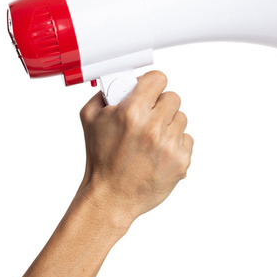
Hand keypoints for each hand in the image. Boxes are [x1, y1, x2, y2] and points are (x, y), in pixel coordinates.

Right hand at [77, 70, 193, 229]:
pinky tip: (158, 152)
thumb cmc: (100, 161)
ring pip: (181, 117)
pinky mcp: (181, 161)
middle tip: (149, 116)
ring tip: (151, 138)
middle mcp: (153, 127)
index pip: (158, 79)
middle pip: (173, 97)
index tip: (149, 90)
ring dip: (168, 124)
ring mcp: (169, 145)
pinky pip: (187, 139)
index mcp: (131, 113)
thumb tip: (119, 81)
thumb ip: (104, 94)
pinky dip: (175, 143)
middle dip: (160, 105)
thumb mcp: (90, 119)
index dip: (152, 84)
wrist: (111, 197)